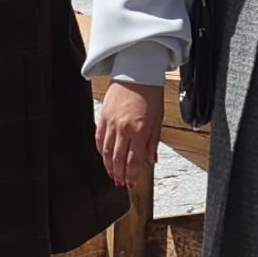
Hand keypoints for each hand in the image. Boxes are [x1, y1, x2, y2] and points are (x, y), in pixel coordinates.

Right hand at [93, 77, 162, 192]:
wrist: (137, 72)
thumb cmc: (151, 94)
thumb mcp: (158, 119)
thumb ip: (153, 141)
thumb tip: (150, 160)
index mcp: (139, 130)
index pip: (134, 160)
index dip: (132, 175)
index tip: (132, 184)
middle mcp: (123, 129)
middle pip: (118, 159)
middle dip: (119, 174)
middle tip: (121, 184)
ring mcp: (111, 123)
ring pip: (106, 151)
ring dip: (109, 166)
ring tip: (112, 175)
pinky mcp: (103, 116)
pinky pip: (99, 138)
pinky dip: (101, 151)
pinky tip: (104, 157)